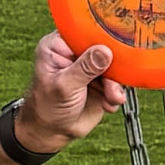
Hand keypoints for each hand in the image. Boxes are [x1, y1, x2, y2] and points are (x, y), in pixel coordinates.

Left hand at [14, 29, 123, 152]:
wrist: (52, 133)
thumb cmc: (47, 107)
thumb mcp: (64, 86)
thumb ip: (85, 68)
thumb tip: (104, 51)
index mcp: (59, 45)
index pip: (83, 31)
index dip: (99, 35)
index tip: (114, 43)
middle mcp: (76, 53)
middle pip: (103, 47)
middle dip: (113, 66)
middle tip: (113, 82)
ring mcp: (90, 68)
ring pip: (114, 67)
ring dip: (116, 84)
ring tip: (112, 97)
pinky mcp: (102, 84)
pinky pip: (118, 83)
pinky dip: (116, 95)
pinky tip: (109, 104)